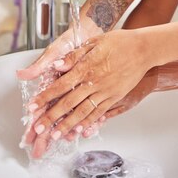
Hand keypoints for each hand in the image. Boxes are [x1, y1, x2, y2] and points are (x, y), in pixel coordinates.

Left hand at [24, 29, 152, 153]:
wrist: (144, 49)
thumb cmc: (120, 42)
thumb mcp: (95, 42)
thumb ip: (75, 55)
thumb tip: (57, 65)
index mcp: (86, 67)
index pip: (61, 85)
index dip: (46, 97)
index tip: (33, 106)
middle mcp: (95, 82)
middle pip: (69, 102)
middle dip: (52, 116)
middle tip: (38, 127)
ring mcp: (106, 91)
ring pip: (83, 112)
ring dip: (68, 124)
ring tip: (55, 134)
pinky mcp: (115, 97)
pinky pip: (100, 113)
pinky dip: (89, 123)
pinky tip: (79, 130)